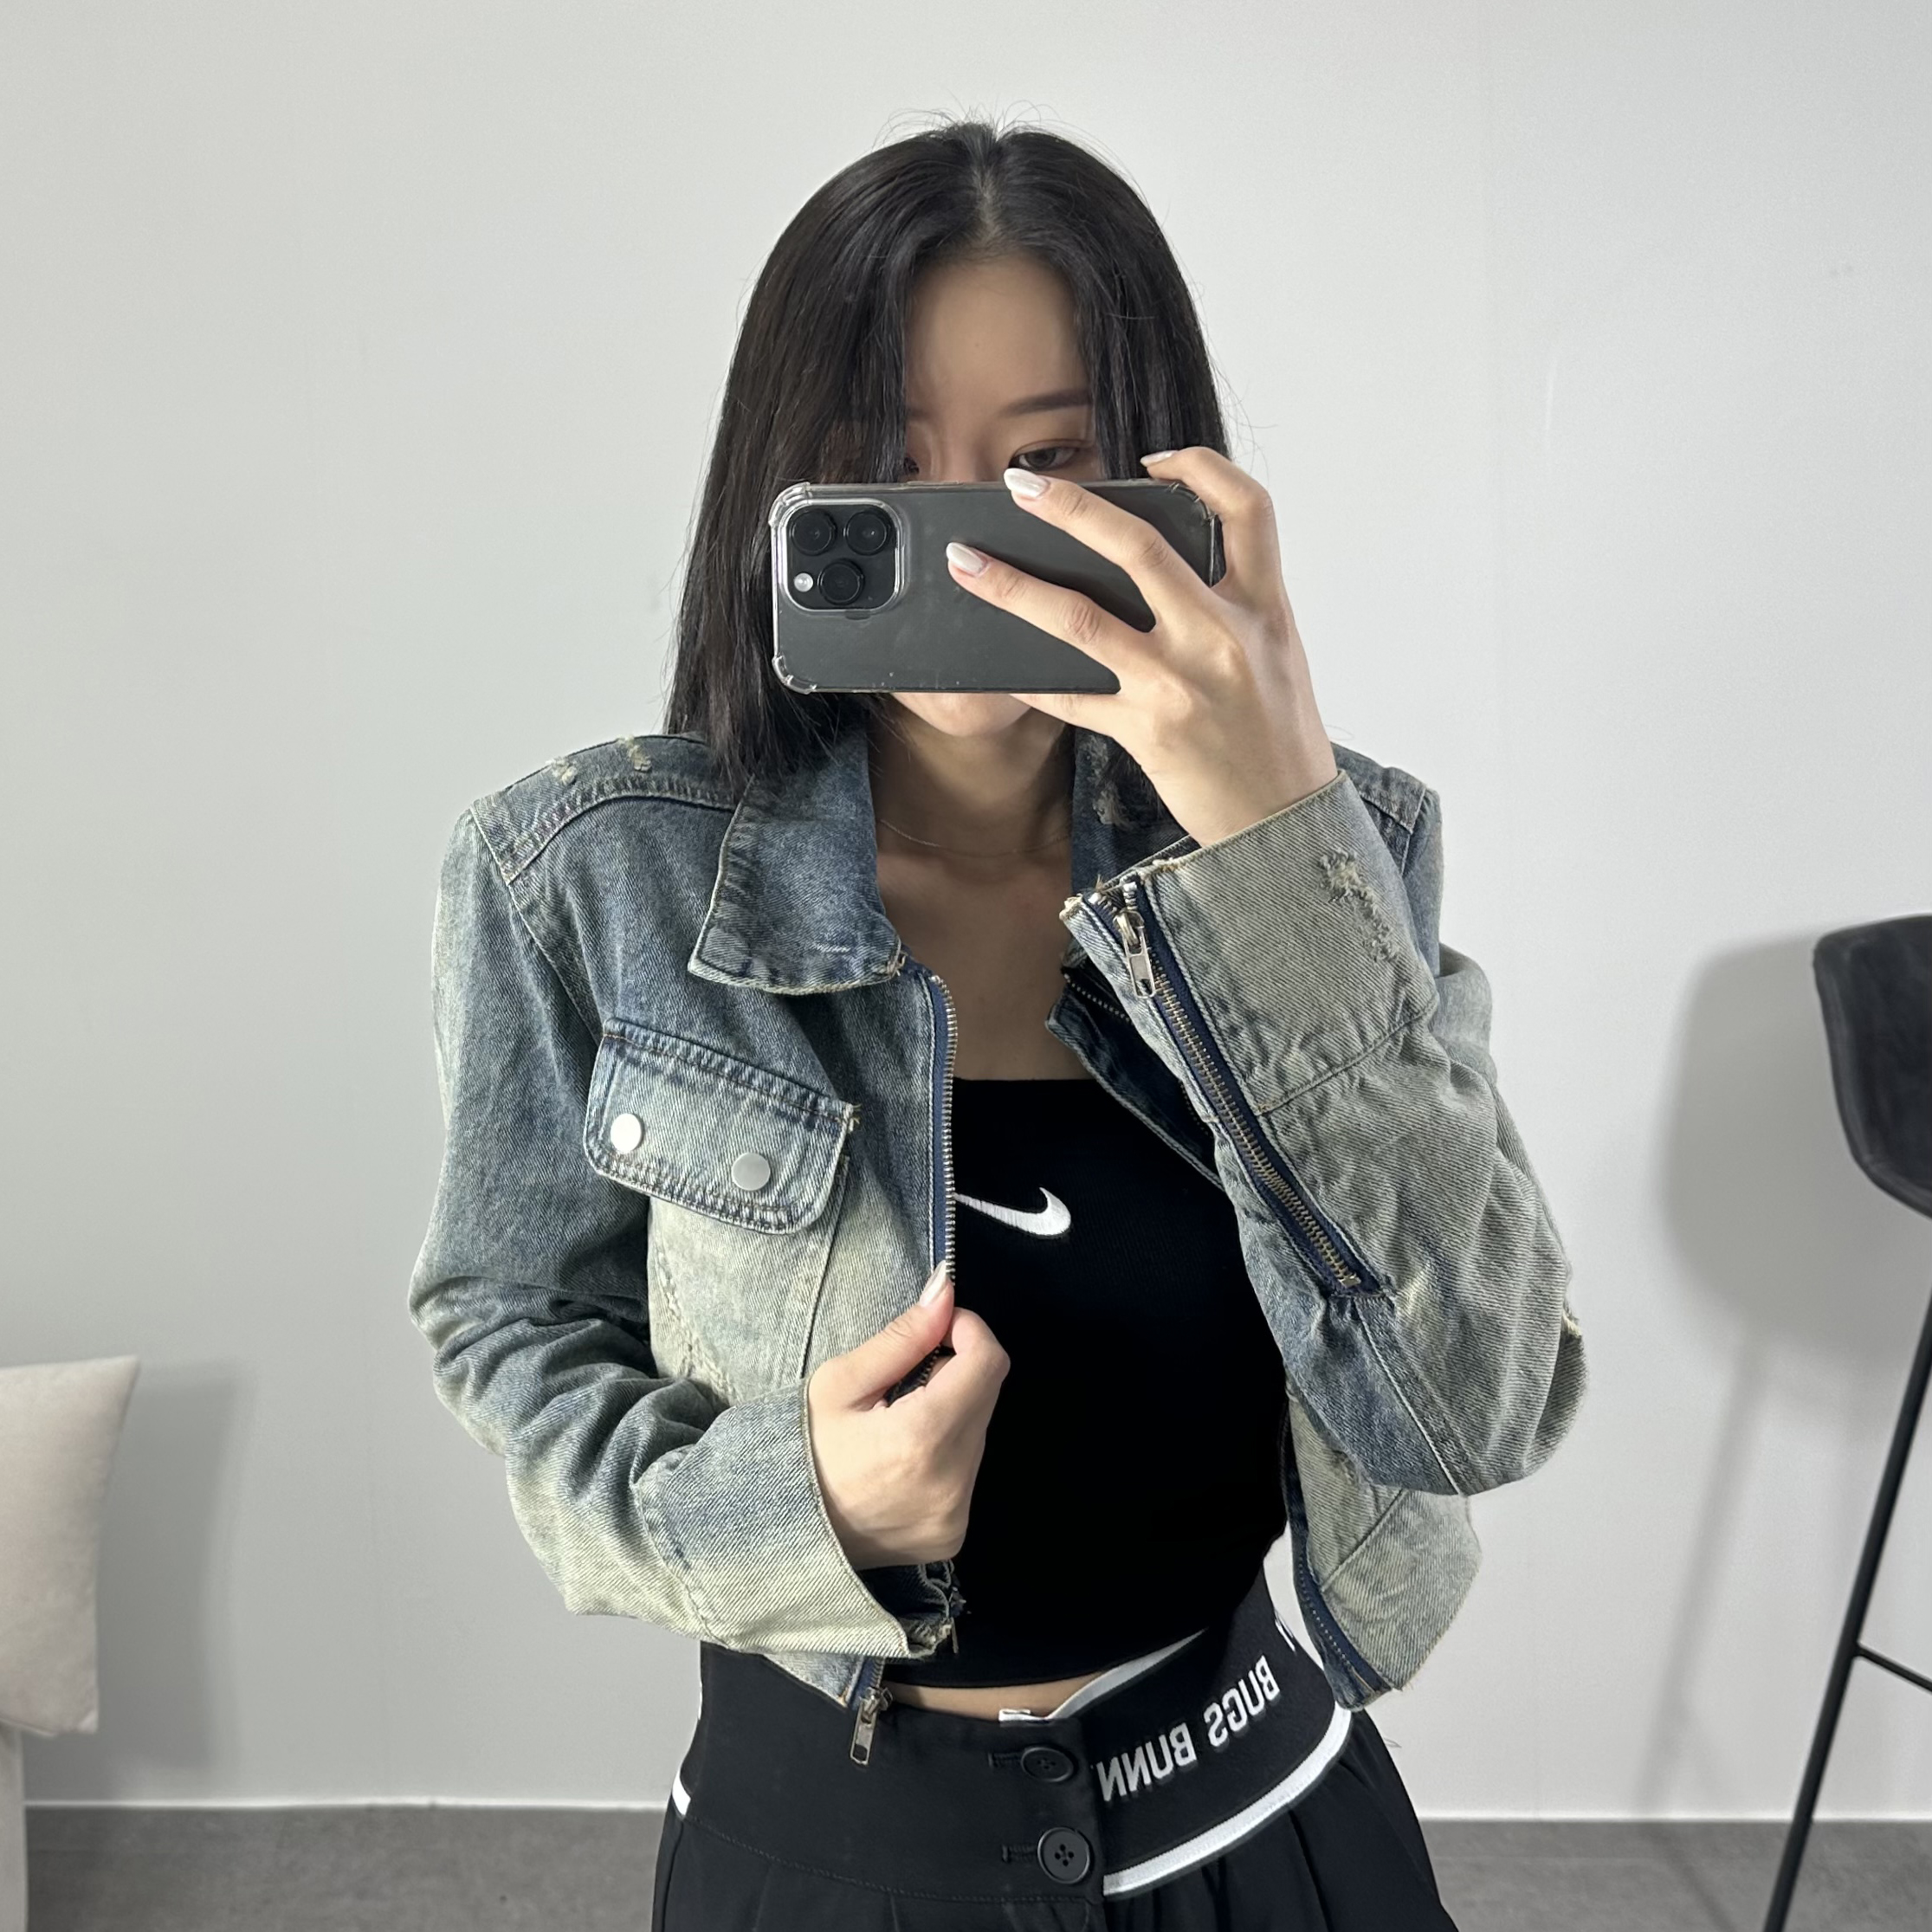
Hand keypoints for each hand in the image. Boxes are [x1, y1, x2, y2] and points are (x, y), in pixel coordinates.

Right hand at [805, 1263, 1008, 1569]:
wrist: (784, 1531)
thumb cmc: (803, 1448)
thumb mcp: (839, 1382)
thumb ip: (902, 1338)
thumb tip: (945, 1295)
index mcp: (923, 1437)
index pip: (988, 1362)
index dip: (968, 1331)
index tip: (937, 1328)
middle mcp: (952, 1482)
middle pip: (987, 1395)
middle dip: (955, 1370)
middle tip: (905, 1378)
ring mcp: (956, 1514)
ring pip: (978, 1432)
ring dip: (951, 1412)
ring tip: (898, 1422)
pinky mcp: (954, 1533)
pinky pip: (967, 1471)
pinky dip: (944, 1452)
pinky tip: (903, 1459)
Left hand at [946, 449, 1339, 848]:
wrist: (1286, 821)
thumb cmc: (1280, 738)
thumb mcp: (1278, 653)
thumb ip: (1233, 604)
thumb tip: (1167, 565)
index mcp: (1265, 607)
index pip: (1247, 508)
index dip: (1200, 467)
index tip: (1155, 459)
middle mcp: (1222, 635)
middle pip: (1138, 546)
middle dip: (1070, 508)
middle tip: (1021, 487)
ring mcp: (1179, 682)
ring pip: (1080, 617)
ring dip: (1013, 586)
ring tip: (969, 563)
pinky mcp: (1146, 730)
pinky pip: (1071, 697)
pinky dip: (1030, 681)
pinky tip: (997, 669)